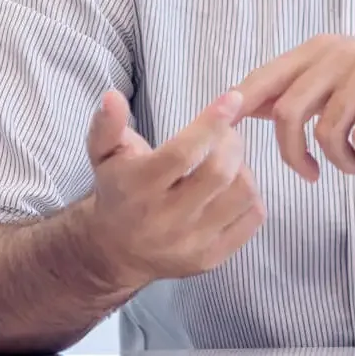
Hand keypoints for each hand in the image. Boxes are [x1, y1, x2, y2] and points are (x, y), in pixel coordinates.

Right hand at [74, 89, 265, 293]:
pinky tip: (234, 187)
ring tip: (229, 161)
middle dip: (232, 143)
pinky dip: (251, 196)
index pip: (182, 153)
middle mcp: (165, 219)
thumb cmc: (117, 190)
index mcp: (138, 187)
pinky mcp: (210, 259)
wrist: (114, 250)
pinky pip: (250, 220)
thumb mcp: (103, 154)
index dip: (211, 124)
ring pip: (241, 196)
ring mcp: (190, 243)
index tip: (232, 99)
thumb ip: (107, 123)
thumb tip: (113, 97)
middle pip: (218, 174)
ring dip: (243, 169)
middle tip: (228, 134)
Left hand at [236, 36, 354, 180]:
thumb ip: (303, 90)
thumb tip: (250, 106)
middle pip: (288, 112)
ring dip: (343, 162)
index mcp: (319, 50)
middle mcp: (338, 52)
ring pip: (328, 131)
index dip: (239, 108)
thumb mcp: (344, 80)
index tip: (225, 138)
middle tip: (310, 173)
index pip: (263, 78)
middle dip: (293, 155)